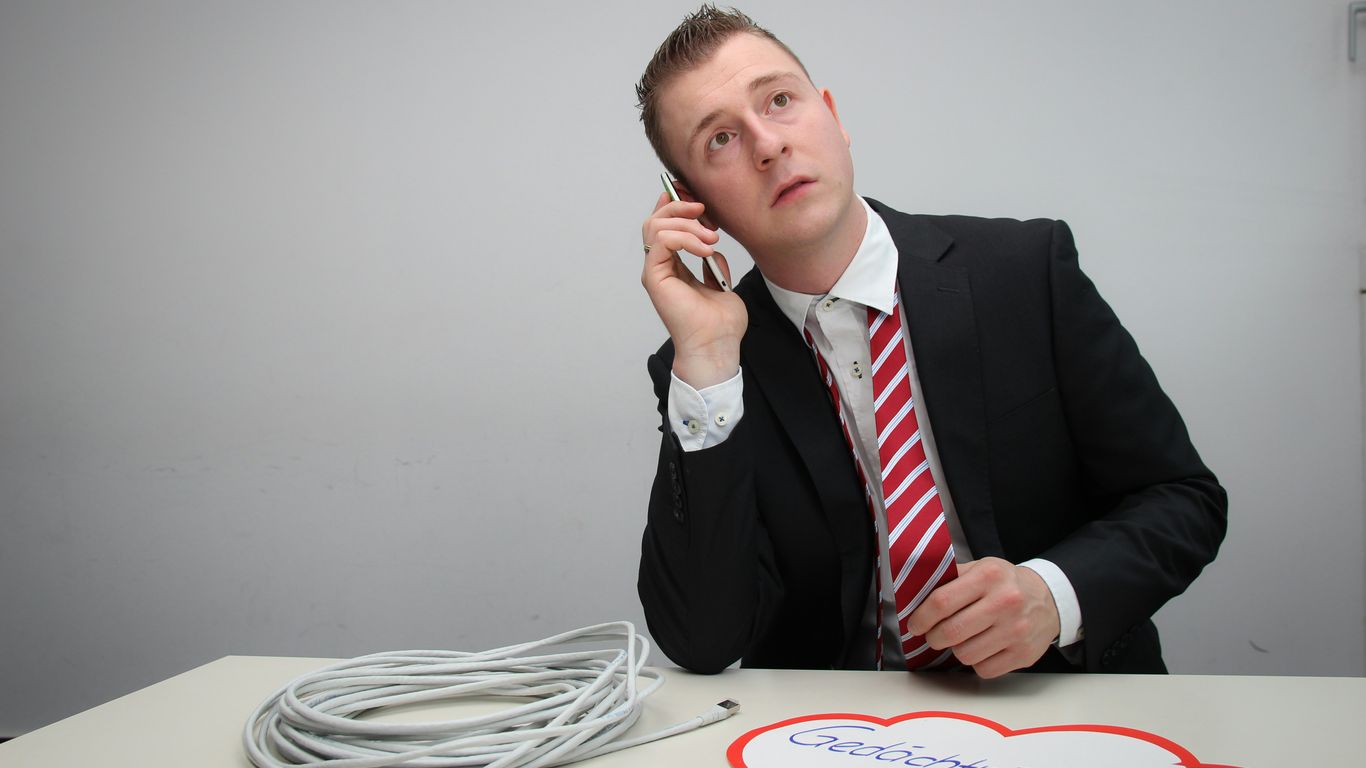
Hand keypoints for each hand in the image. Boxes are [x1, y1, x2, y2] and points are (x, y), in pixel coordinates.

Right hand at [641, 191, 746, 388]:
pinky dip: (684, 237)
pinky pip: (661, 241)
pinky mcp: (654, 277)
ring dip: (686, 223)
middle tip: (705, 212)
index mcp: (673, 267)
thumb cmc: (721, 324)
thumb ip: (713, 263)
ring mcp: (655, 272)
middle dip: (679, 207)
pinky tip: (705, 248)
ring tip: (711, 237)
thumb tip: (711, 246)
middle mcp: (660, 267)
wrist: (717, 345)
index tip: (699, 200)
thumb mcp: (722, 283)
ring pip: (655, 226)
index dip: (675, 205)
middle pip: (655, 220)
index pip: (664, 225)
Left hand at [905, 557, 1058, 678]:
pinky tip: (982, 648)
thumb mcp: (981, 568)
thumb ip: (951, 578)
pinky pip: (984, 669)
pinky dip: (977, 662)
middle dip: (934, 637)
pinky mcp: (1024, 653)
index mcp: (988, 576)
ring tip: (962, 639)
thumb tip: (915, 595)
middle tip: (933, 636)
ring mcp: (1016, 630)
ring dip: (956, 650)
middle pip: (951, 631)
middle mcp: (1005, 602)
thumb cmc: (1006, 584)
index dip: (922, 617)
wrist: (1049, 599)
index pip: (942, 601)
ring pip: (965, 654)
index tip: (915, 625)